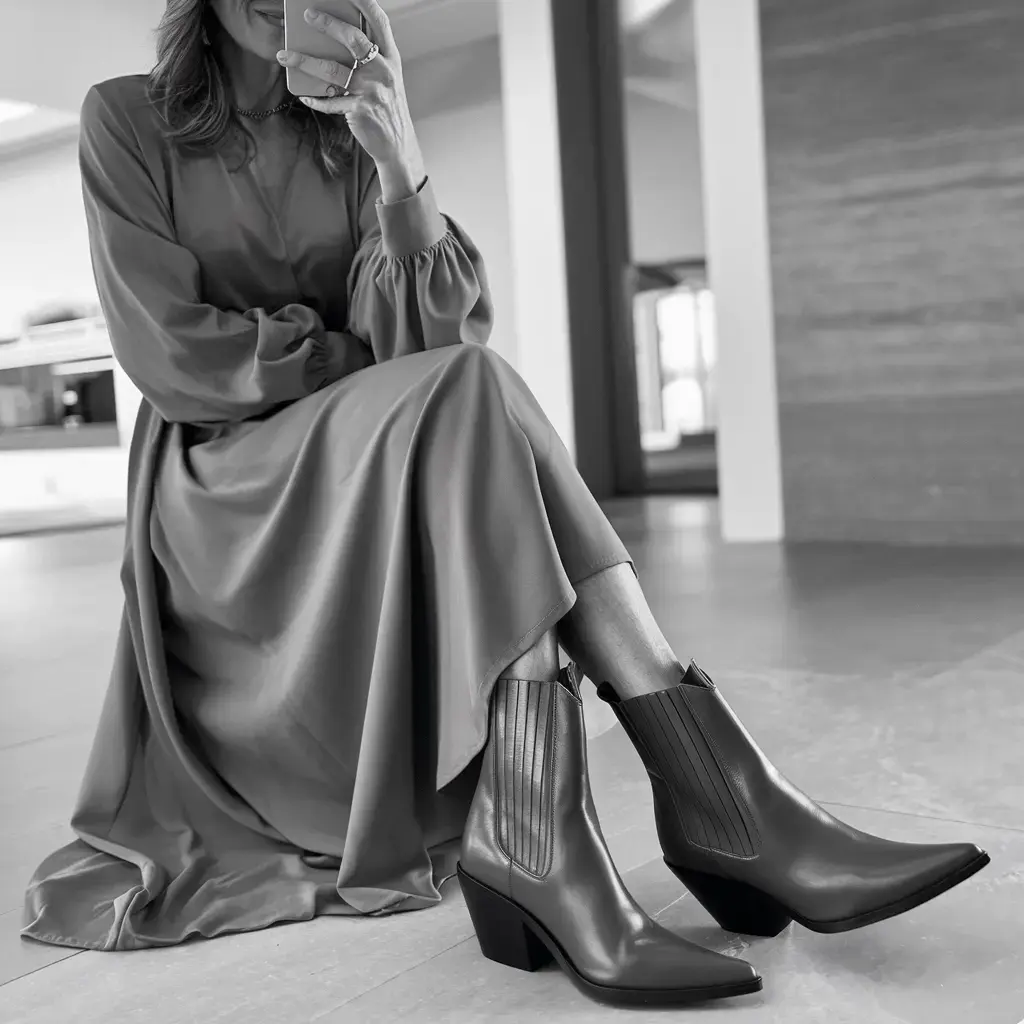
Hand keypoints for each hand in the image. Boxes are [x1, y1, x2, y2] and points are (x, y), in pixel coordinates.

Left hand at [276, 0, 424, 194]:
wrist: (397, 145)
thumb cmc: (387, 108)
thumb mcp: (387, 78)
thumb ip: (371, 58)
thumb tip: (338, 39)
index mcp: (391, 58)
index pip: (379, 21)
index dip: (364, 2)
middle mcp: (383, 71)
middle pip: (354, 39)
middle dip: (328, 24)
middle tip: (308, 15)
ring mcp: (372, 91)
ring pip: (334, 69)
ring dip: (305, 61)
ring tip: (285, 55)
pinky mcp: (361, 110)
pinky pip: (331, 101)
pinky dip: (315, 99)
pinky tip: (304, 96)